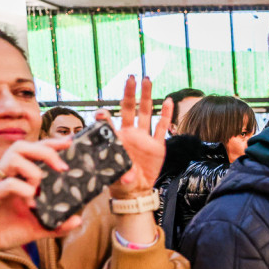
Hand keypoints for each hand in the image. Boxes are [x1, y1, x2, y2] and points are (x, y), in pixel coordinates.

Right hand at [0, 139, 82, 257]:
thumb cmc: (5, 229)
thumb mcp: (37, 227)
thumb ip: (58, 224)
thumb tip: (78, 220)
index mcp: (17, 176)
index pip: (33, 151)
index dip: (51, 144)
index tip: (70, 142)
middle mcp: (5, 174)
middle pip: (22, 146)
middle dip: (45, 151)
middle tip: (63, 167)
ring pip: (13, 158)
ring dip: (33, 170)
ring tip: (40, 189)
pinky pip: (6, 183)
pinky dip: (23, 189)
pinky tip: (31, 203)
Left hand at [97, 76, 172, 198]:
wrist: (135, 191)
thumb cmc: (120, 182)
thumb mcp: (117, 175)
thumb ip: (122, 172)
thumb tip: (126, 176)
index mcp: (117, 140)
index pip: (110, 123)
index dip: (105, 116)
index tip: (101, 111)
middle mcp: (131, 135)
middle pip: (130, 109)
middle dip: (130, 93)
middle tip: (131, 77)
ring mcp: (145, 139)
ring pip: (146, 113)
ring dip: (146, 97)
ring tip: (147, 80)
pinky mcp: (158, 146)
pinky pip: (162, 128)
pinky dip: (166, 114)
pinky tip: (168, 101)